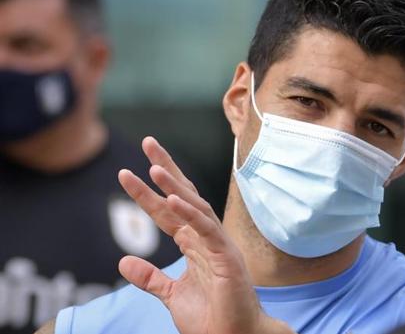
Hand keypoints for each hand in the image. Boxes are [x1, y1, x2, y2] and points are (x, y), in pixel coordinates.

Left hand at [117, 136, 293, 333]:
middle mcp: (206, 237)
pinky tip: (173, 199)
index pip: (167, 212)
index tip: (126, 173)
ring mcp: (218, 244)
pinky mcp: (226, 256)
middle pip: (184, 195)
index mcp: (194, 244)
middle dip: (166, 168)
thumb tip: (123, 263)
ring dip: (174, 186)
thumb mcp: (171, 295)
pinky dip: (190, 213)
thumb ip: (150, 278)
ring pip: (195, 207)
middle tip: (147, 142)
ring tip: (153, 167)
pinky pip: (206, 230)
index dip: (147, 192)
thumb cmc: (211, 318)